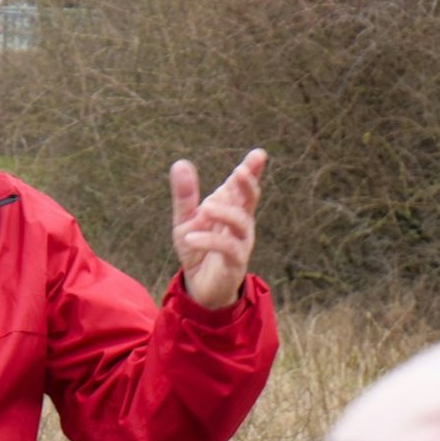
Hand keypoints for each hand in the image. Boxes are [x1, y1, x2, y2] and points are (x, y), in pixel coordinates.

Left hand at [170, 148, 266, 309]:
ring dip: (225, 212)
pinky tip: (191, 237)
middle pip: (250, 199)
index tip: (259, 154)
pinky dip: (209, 240)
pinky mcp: (235, 262)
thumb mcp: (185, 220)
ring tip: (205, 209)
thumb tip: (180, 163)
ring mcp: (241, 242)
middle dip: (247, 184)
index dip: (252, 170)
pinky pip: (227, 248)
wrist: (198, 286)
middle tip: (239, 171)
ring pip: (242, 222)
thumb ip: (185, 195)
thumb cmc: (197, 249)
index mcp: (231, 209)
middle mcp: (240, 223)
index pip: (243, 187)